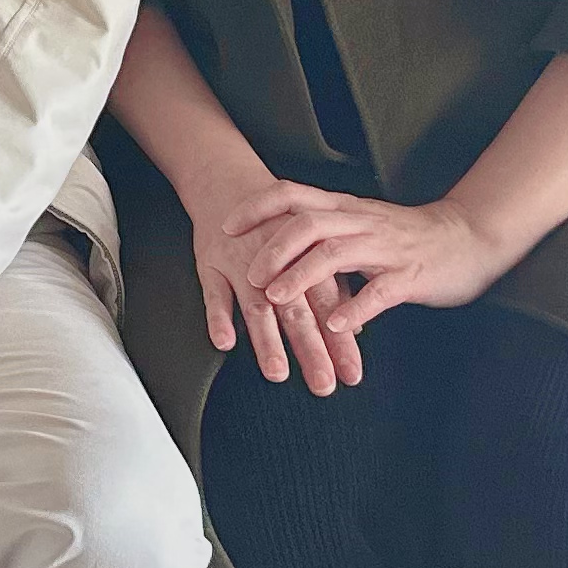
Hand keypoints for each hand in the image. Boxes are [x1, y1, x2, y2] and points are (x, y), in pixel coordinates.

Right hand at [182, 167, 365, 394]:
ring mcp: (241, 267)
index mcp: (305, 262)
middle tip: (323, 384)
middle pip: (297, 312)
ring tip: (277, 372)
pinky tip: (224, 341)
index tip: (352, 374)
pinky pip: (213, 294)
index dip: (341, 342)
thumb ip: (333, 290)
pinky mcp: (211, 265)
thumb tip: (356, 327)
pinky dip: (218, 317)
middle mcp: (277, 267)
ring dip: (268, 340)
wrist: (229, 184)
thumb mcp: (308, 250)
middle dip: (311, 349)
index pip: (328, 308)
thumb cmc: (274, 223)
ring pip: (257, 306)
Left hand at [223, 184, 523, 352]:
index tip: (226, 226)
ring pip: (336, 255)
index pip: (291, 195)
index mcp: (345, 209)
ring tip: (276, 300)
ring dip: (301, 277)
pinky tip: (334, 325)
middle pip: (307, 224)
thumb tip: (276, 245)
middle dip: (272, 249)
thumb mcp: (359, 226)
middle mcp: (361, 222)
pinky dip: (355, 307)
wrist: (469, 237)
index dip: (256, 207)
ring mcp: (386, 248)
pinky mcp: (412, 275)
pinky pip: (380, 290)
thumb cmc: (408, 236)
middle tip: (249, 276)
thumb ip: (323, 233)